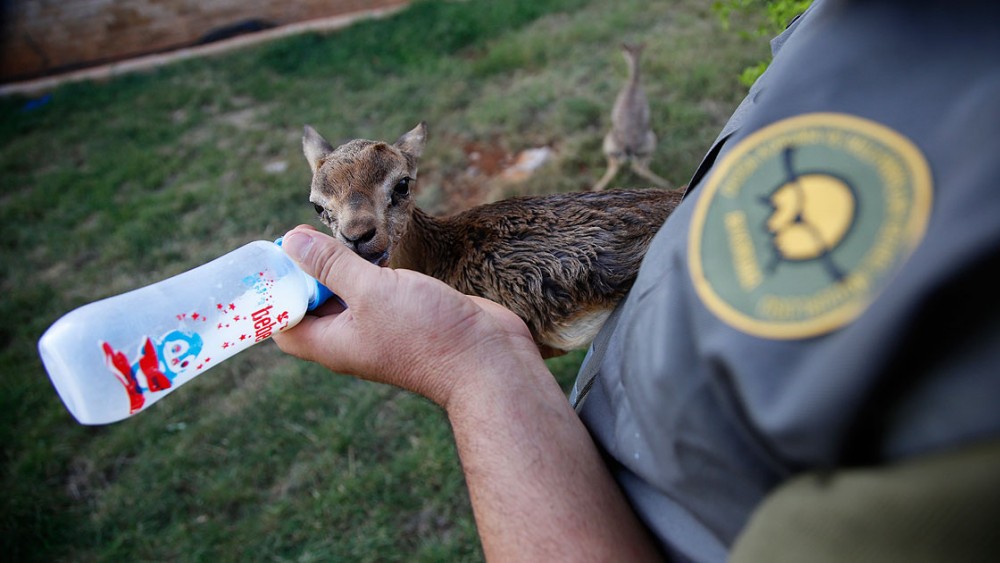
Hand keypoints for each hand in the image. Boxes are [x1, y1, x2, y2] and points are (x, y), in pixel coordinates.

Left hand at [272, 225, 541, 407]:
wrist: (488, 361)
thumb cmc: (427, 333)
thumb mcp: (371, 291)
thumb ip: (331, 265)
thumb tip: (290, 241)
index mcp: (331, 343)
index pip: (284, 324)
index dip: (275, 292)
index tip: (278, 256)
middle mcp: (351, 340)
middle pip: (313, 306)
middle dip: (307, 272)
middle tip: (308, 236)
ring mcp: (380, 330)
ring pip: (346, 296)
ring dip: (340, 268)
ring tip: (340, 236)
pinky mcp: (407, 317)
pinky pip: (377, 292)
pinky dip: (371, 270)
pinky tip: (377, 249)